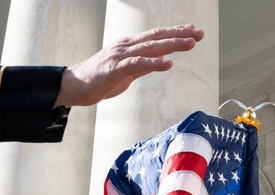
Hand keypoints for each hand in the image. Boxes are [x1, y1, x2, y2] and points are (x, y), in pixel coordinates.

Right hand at [55, 24, 204, 106]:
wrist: (75, 85)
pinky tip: (168, 64)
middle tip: (199, 34)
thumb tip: (161, 62)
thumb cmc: (100, 79)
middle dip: (180, 35)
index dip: (175, 31)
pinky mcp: (116, 68)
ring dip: (172, 45)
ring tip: (190, 43)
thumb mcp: (127, 71)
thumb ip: (144, 65)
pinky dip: (154, 63)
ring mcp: (121, 56)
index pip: (156, 35)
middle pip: (157, 37)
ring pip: (151, 47)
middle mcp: (127, 46)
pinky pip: (138, 64)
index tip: (192, 30)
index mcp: (129, 45)